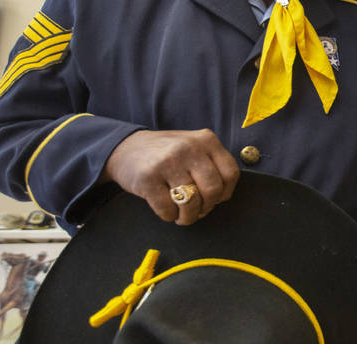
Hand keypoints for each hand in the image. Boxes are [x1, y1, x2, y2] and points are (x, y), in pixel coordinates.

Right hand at [102, 129, 239, 225]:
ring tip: (182, 215)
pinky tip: (167, 209)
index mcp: (206, 140)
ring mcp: (168, 162)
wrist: (126, 148)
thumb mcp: (194, 147)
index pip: (230, 174)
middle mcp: (189, 148)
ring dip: (188, 216)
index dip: (225, 193)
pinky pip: (167, 210)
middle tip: (198, 210)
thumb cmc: (167, 154)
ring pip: (191, 203)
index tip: (215, 199)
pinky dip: (169, 216)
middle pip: (213, 190)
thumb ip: (212, 164)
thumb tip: (222, 197)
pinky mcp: (148, 178)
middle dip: (207, 207)